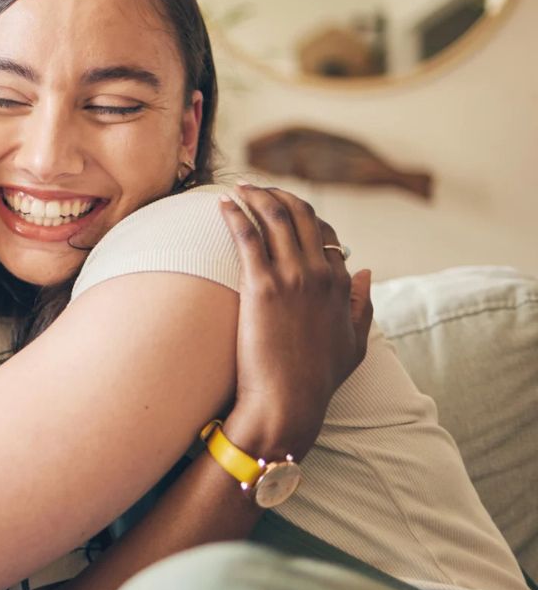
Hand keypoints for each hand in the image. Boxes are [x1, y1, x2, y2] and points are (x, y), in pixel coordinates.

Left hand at [219, 185, 372, 458]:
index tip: (283, 209)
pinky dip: (236, 214)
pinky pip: (248, 236)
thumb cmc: (318, 380)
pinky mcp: (261, 286)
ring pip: (275, 218)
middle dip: (279, 195)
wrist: (288, 402)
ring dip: (256, 195)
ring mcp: (292, 278)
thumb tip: (366, 270)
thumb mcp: (356, 342)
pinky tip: (222, 204)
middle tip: (255, 188)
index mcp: (341, 284)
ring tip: (238, 188)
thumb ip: (362, 303)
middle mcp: (320, 274)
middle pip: (302, 216)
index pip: (326, 233)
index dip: (304, 216)